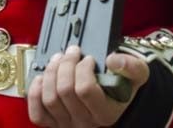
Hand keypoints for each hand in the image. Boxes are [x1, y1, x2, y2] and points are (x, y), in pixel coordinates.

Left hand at [27, 45, 149, 126]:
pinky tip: (43, 78)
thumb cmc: (123, 86)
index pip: (85, 90)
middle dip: (65, 65)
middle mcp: (85, 123)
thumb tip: (112, 60)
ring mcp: (67, 124)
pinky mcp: (53, 123)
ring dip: (50, 73)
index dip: (83, 68)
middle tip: (72, 52)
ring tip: (58, 59)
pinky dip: (36, 92)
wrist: (115, 98)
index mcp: (105, 113)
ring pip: (49, 99)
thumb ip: (131, 66)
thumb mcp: (137, 74)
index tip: (88, 58)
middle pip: (64, 92)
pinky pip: (37, 112)